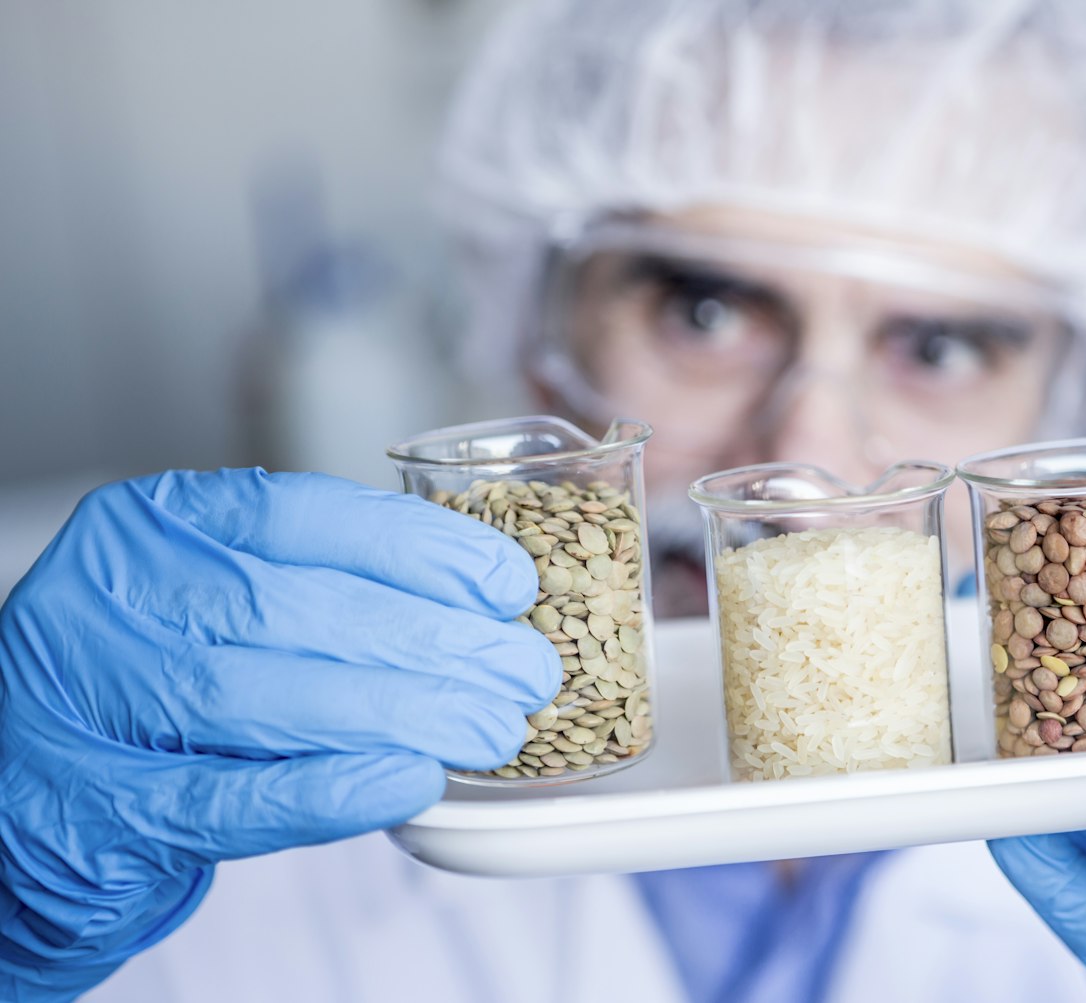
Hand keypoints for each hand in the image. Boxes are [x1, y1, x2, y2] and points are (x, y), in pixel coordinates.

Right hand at [0, 469, 559, 999]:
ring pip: (269, 694)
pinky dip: (329, 790)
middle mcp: (110, 595)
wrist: (21, 797)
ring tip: (493, 728)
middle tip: (526, 671)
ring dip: (402, 712)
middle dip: (433, 639)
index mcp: (152, 525)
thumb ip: (311, 594)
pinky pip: (227, 796)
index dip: (417, 547)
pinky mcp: (91, 804)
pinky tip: (408, 782)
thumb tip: (478, 609)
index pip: (300, 514)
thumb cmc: (148, 689)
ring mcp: (90, 697)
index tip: (508, 581)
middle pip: (297, 607)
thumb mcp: (210, 607)